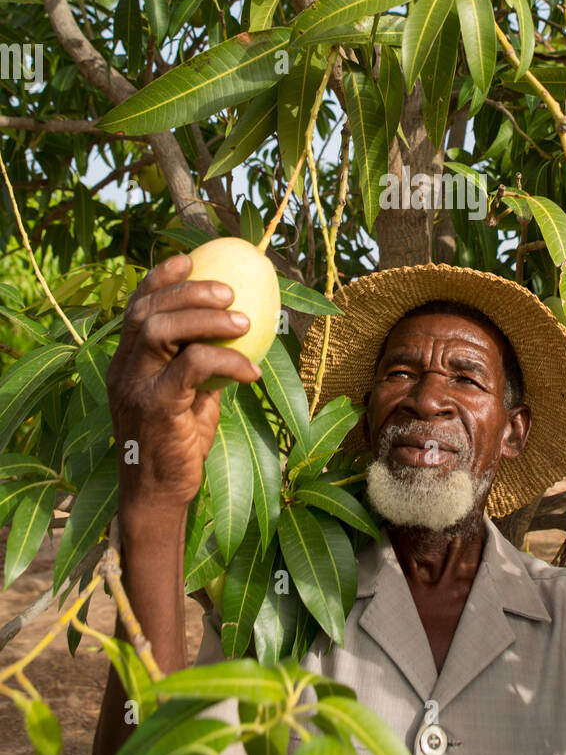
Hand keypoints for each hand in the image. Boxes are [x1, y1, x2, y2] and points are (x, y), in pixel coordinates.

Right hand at [106, 252, 261, 518]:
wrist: (158, 495)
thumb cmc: (177, 443)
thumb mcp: (189, 396)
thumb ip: (199, 365)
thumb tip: (239, 332)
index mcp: (126, 361)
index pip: (135, 306)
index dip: (159, 278)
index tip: (190, 259)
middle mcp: (123, 368)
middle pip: (147, 310)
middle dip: (188, 290)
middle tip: (229, 290)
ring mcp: (134, 387)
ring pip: (160, 329)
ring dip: (205, 318)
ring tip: (243, 320)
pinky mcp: (154, 406)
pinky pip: (192, 367)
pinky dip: (227, 360)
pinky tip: (253, 370)